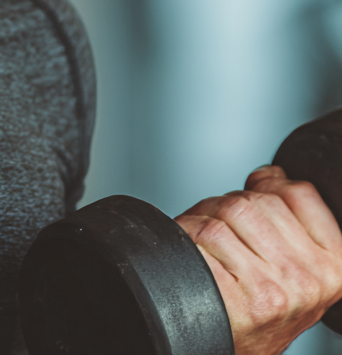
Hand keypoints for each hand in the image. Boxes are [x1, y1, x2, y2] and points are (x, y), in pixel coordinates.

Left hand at [175, 166, 341, 354]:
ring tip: (209, 253)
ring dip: (202, 222)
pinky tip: (193, 261)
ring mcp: (274, 289)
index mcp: (334, 267)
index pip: (300, 192)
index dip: (268, 188)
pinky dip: (184, 238)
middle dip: (226, 209)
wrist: (224, 349)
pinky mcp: (237, 297)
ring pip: (223, 212)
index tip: (257, 212)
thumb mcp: (295, 267)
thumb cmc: (257, 310)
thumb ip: (291, 220)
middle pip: (253, 200)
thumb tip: (272, 173)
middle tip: (224, 243)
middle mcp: (309, 279)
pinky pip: (198, 234)